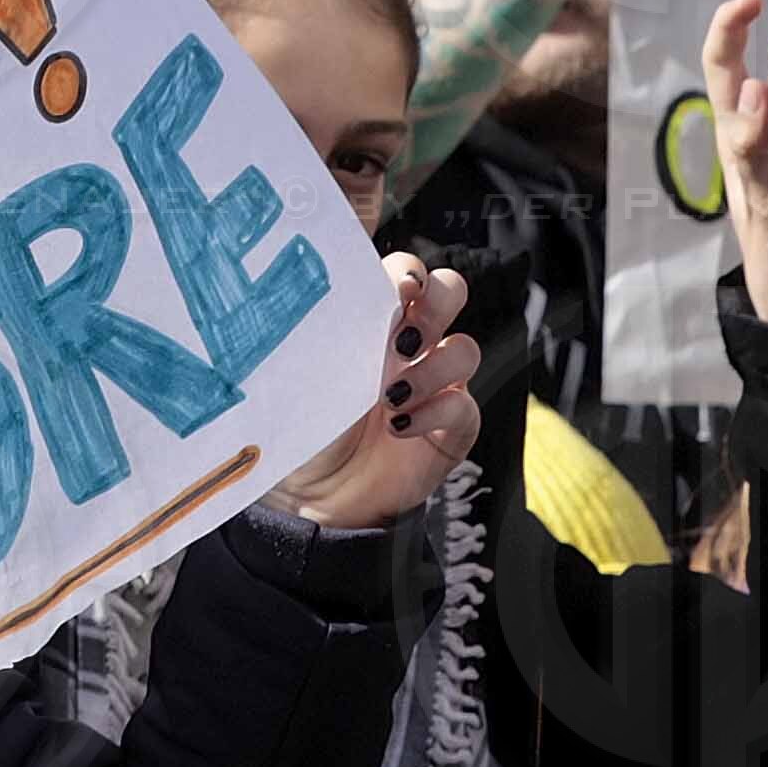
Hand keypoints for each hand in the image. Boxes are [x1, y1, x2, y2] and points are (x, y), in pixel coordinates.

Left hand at [270, 258, 480, 528]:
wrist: (312, 496)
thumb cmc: (302, 424)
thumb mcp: (310, 370)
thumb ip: (332, 330)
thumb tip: (343, 293)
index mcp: (374, 319)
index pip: (405, 271)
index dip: (409, 270)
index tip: (398, 288)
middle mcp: (412, 343)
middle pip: (451, 291)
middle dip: (437, 301)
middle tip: (403, 336)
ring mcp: (436, 383)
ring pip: (465, 348)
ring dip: (432, 366)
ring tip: (390, 396)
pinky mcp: (453, 428)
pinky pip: (465, 405)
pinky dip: (434, 412)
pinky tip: (398, 426)